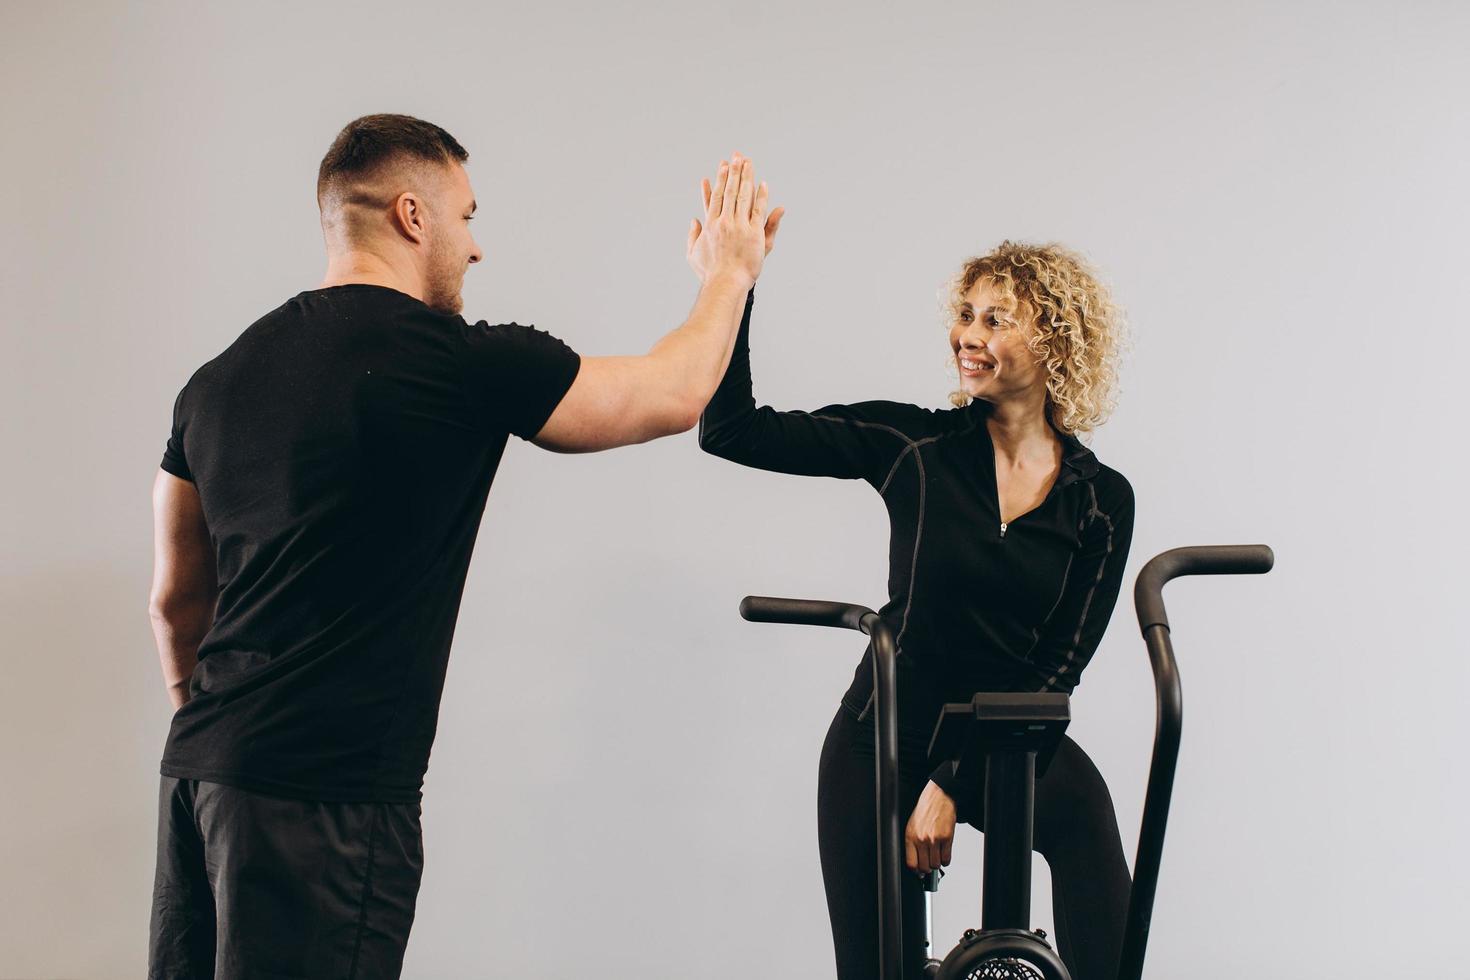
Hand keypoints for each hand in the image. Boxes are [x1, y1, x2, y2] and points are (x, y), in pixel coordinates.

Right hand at [685, 153, 784, 286]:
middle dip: (734, 172)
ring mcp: (739, 226)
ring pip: (743, 196)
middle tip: (737, 156)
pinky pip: (758, 210)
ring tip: (748, 163)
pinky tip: (762, 184)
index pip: (716, 197)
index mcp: (710, 225)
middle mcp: (724, 222)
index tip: (722, 167)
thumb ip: (693, 235)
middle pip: (730, 191)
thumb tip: (694, 221)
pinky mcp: (753, 233)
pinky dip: (760, 196)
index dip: (720, 180)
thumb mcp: (693, 254)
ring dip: (746, 177)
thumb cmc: (709, 273)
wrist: (725, 283)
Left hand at [905, 781, 956, 874]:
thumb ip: (913, 843)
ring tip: (937, 857)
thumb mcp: (912, 825)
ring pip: (936, 865)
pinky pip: (947, 858)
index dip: (916, 871)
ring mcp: (934, 839)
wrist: (939, 797)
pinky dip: (946, 860)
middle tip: (930, 865)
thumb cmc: (925, 810)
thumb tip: (916, 861)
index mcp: (910, 836)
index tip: (919, 872)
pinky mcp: (947, 838)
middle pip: (924, 867)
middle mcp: (921, 839)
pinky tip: (944, 853)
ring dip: (937, 864)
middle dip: (928, 869)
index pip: (911, 863)